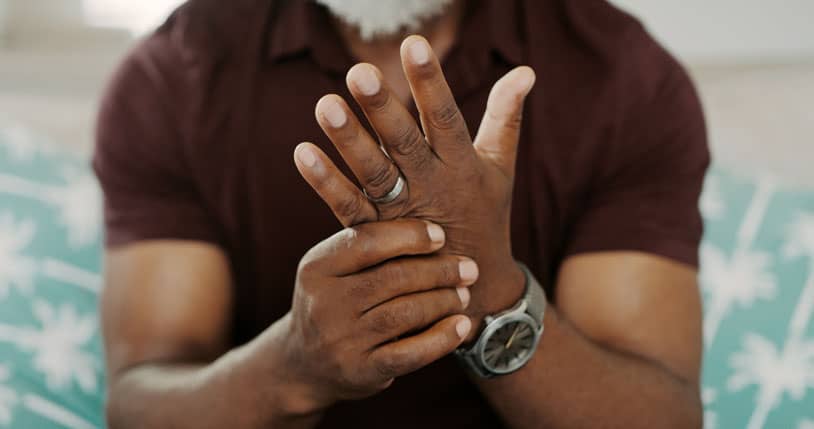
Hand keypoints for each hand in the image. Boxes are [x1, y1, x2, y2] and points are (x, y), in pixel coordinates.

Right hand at [274, 219, 477, 414]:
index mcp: (317, 268)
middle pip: (393, 278)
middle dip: (438, 270)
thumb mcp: (332, 268)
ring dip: (443, 300)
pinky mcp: (361, 371)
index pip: (367, 242)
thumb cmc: (334, 303)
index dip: (409, 236)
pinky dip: (441, 338)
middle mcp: (325, 304)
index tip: (441, 235)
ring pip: (405, 313)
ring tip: (463, 294)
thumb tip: (430, 224)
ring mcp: (342, 340)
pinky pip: (410, 353)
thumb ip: (367, 245)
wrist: (304, 365)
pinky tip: (461, 325)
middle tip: (468, 268)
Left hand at [294, 35, 534, 331]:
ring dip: (349, 140)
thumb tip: (525, 70)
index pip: (446, 117)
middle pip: (404, 143)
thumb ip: (505, 117)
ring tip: (324, 105)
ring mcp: (401, 212)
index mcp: (461, 165)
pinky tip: (302, 153)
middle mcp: (431, 185)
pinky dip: (325, 183)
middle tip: (360, 74)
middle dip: (383, 108)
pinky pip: (348, 208)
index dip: (431, 83)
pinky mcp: (376, 235)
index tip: (414, 45)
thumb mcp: (501, 167)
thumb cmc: (487, 216)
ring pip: (374, 172)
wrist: (475, 292)